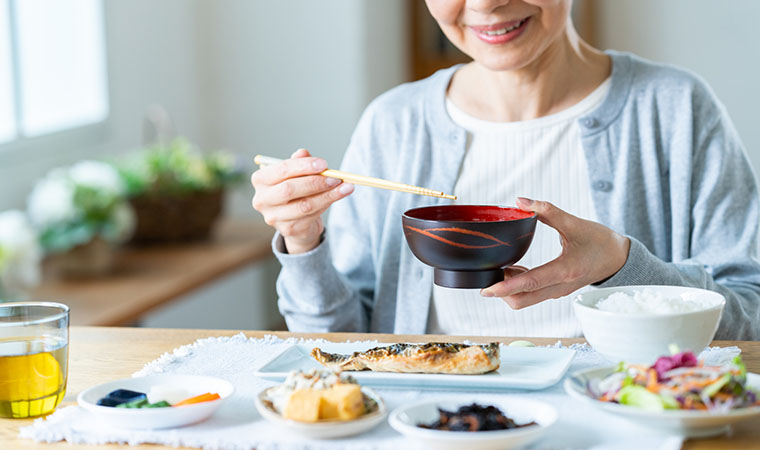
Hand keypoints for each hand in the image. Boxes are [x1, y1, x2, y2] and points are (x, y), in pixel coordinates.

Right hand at [251, 149, 353, 253]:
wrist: (295, 220)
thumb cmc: (295, 191)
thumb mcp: (295, 174)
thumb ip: (299, 163)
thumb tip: (303, 153)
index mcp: (260, 179)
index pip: (281, 170)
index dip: (303, 166)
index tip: (324, 164)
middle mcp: (262, 199)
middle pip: (289, 189)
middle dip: (316, 182)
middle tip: (336, 177)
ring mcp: (273, 217)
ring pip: (304, 205)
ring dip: (328, 195)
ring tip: (345, 187)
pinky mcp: (288, 229)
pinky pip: (311, 216)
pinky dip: (327, 204)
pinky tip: (338, 196)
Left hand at [481, 197, 629, 308]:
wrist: (620, 258)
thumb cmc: (600, 241)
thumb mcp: (575, 223)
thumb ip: (547, 211)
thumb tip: (521, 202)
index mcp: (565, 270)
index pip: (529, 283)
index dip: (505, 288)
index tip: (486, 290)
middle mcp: (560, 286)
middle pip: (522, 300)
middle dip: (502, 292)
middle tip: (491, 273)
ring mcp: (558, 291)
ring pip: (526, 300)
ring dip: (510, 288)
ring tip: (503, 266)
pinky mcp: (557, 291)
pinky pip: (532, 295)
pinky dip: (519, 286)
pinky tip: (516, 268)